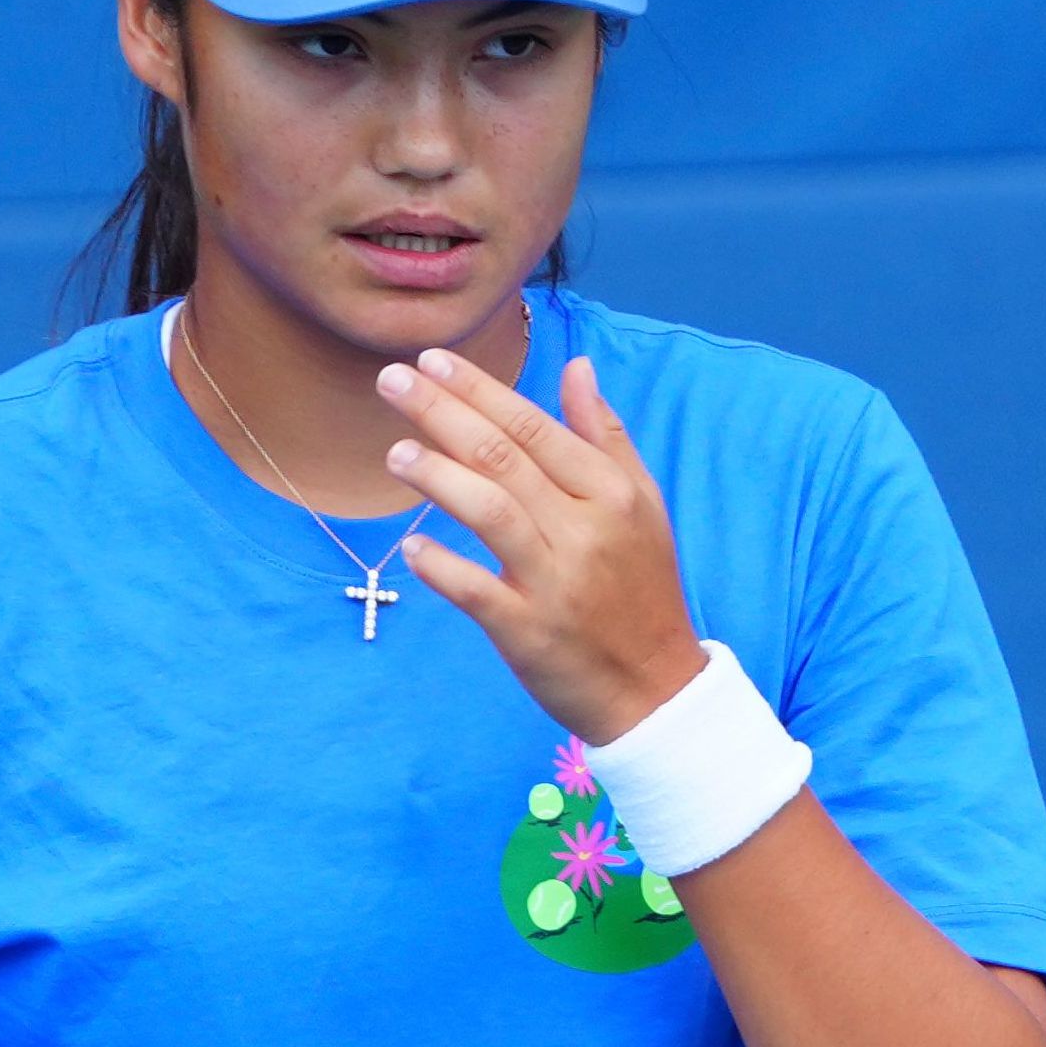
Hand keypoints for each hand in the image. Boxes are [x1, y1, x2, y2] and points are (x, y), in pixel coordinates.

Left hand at [376, 346, 705, 743]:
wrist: (655, 686)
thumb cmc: (640, 585)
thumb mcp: (640, 504)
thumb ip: (605, 434)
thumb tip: (578, 367)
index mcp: (610, 492)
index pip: (533, 426)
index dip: (479, 390)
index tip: (430, 360)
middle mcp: (584, 529)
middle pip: (503, 457)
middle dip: (443, 412)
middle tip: (390, 380)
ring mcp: (555, 581)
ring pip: (491, 512)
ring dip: (438, 477)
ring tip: (395, 453)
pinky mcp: (528, 631)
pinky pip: (478, 592)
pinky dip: (442, 567)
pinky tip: (410, 546)